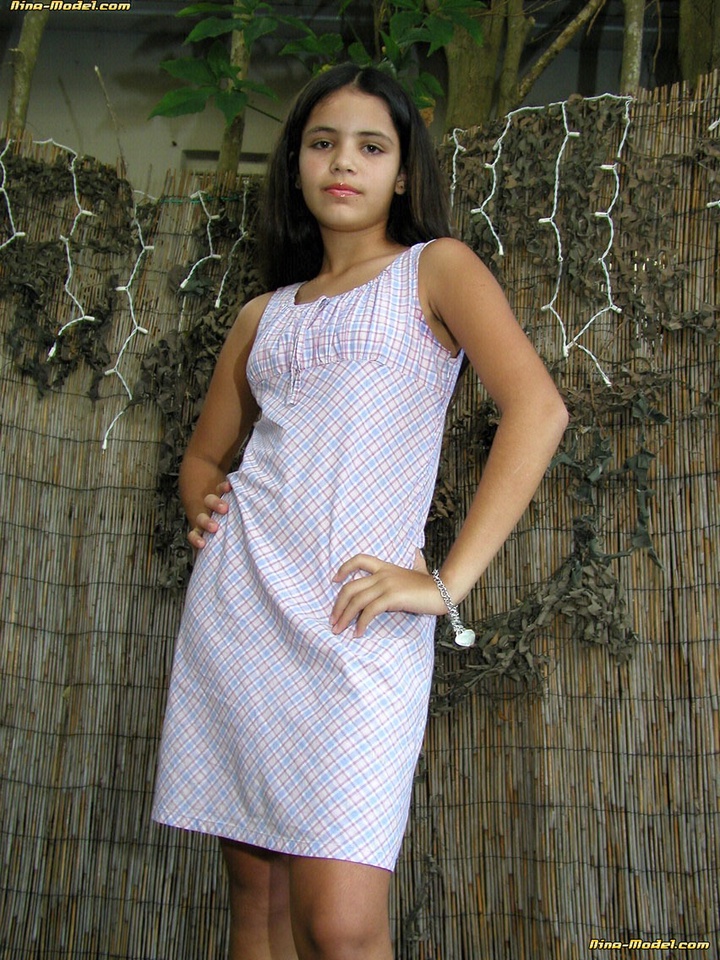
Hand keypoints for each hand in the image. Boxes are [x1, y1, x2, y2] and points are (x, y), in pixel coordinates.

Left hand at [188, 479, 230, 548]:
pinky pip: (220, 487)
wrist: (201, 483)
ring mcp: (212, 501)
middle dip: (207, 523)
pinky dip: (223, 487)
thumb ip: (211, 549)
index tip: (202, 545)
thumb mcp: (210, 535)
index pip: (194, 534)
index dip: (196, 538)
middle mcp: (205, 514)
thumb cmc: (215, 521)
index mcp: (201, 527)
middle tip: (214, 528)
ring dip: (215, 504)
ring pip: (210, 501)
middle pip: (202, 518)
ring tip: (224, 508)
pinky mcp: (220, 489)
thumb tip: (206, 569)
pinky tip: (230, 487)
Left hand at [330, 553, 445, 636]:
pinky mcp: (392, 597)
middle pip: (350, 587)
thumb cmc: (430, 585)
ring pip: (356, 601)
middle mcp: (382, 574)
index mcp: (385, 567)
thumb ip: (411, 564)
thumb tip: (415, 556)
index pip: (358, 560)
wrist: (444, 589)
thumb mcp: (416, 570)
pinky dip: (360, 623)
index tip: (334, 580)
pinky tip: (358, 633)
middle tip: (332, 620)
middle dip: (337, 605)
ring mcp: (386, 585)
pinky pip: (369, 611)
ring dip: (344, 617)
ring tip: (338, 630)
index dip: (343, 569)